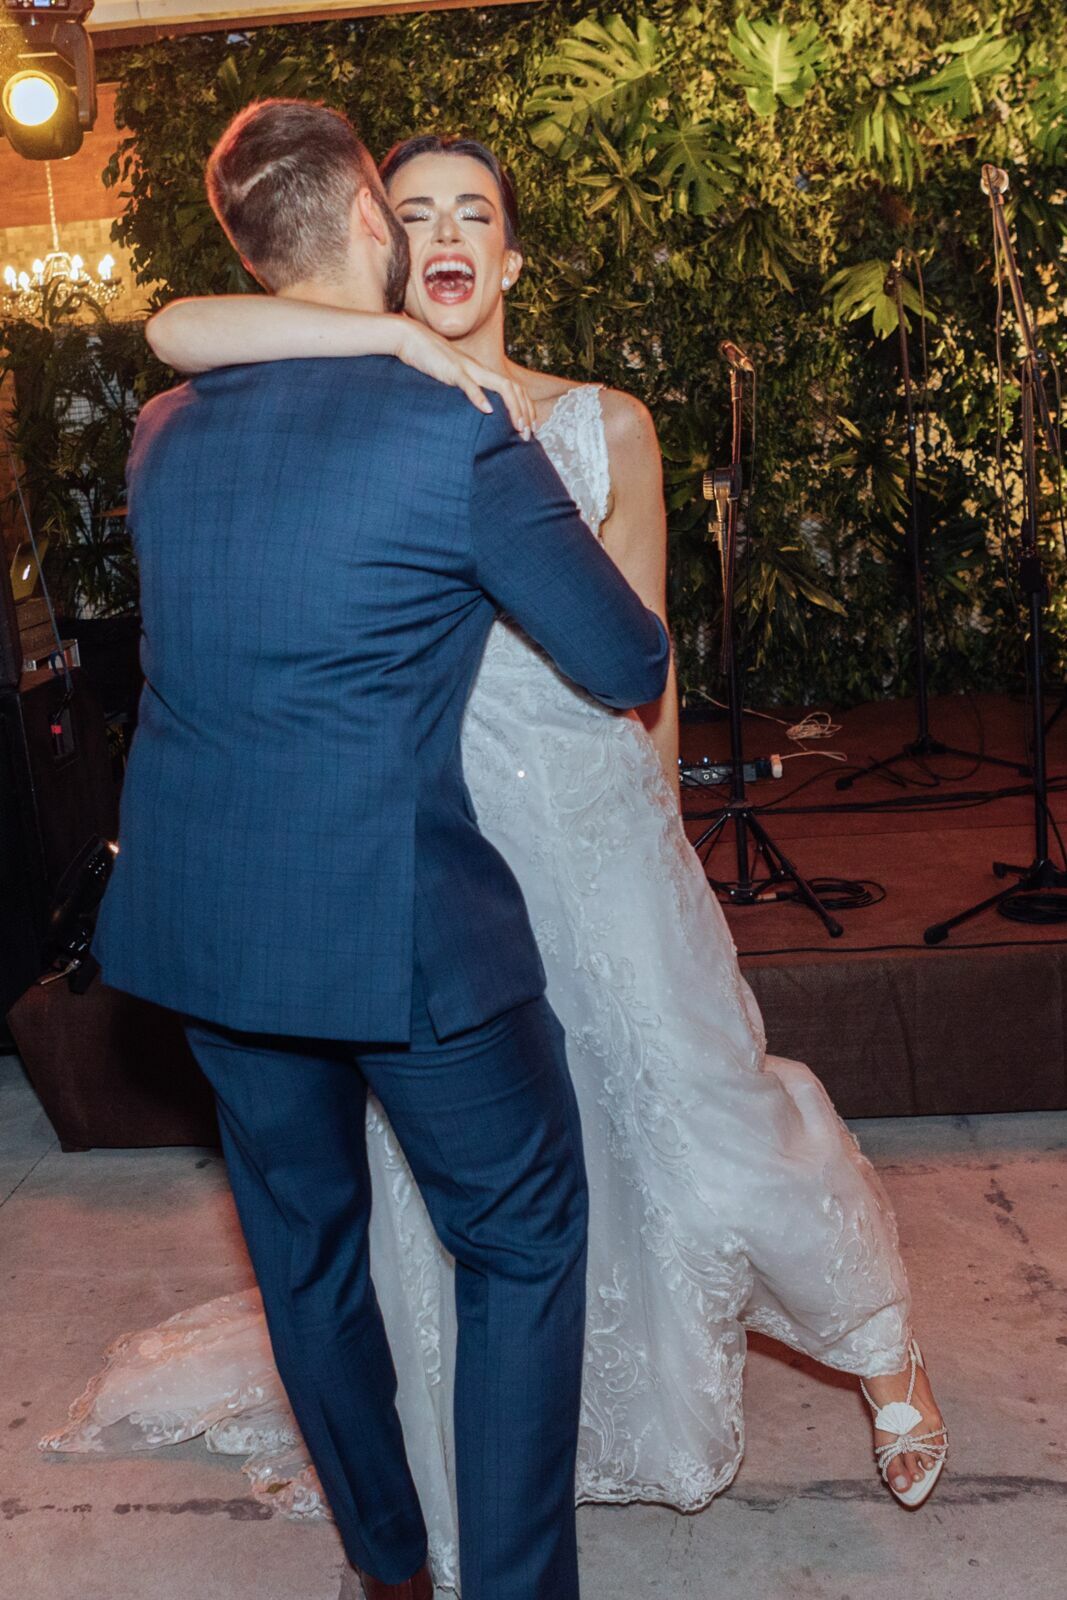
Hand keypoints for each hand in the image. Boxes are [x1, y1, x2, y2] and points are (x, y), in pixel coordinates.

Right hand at [392, 319, 535, 438]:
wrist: (412, 340)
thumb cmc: (431, 363)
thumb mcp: (453, 380)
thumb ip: (467, 392)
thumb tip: (477, 410)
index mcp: (482, 374)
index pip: (514, 389)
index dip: (525, 408)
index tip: (528, 429)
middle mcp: (481, 371)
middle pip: (514, 389)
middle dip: (525, 412)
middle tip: (528, 435)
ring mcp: (468, 370)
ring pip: (501, 386)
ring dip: (513, 407)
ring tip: (518, 426)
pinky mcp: (452, 371)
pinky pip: (469, 384)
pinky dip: (479, 397)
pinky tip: (487, 411)